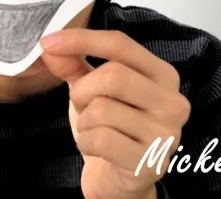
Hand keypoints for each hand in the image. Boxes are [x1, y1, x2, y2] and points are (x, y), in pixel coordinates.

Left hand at [41, 29, 190, 198]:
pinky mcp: (150, 163)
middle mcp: (173, 101)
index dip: (81, 40)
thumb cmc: (109, 125)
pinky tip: (95, 148)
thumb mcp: (91, 88)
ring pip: (103, 108)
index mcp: (162, 73)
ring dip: (84, 119)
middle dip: (82, 89)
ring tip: (93, 128)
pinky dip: (85, 142)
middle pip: (113, 75)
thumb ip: (73, 64)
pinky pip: (100, 139)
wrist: (119, 180)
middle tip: (80, 104)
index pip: (120, 44)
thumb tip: (50, 46)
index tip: (48, 42)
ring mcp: (165, 134)